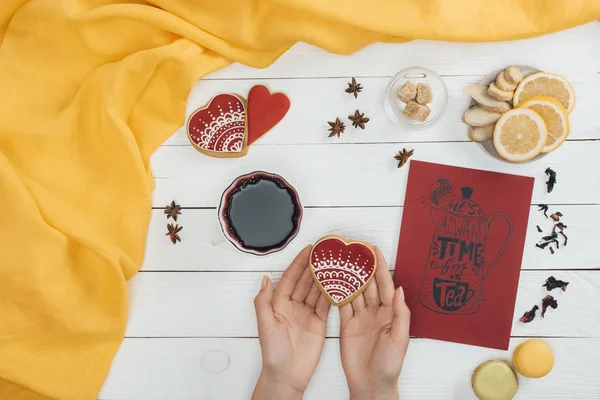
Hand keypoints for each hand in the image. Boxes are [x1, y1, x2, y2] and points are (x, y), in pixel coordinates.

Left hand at [252, 246, 331, 399]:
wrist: (287, 375)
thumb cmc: (273, 352)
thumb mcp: (265, 325)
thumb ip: (263, 302)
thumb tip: (264, 279)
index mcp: (279, 303)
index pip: (290, 278)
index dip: (299, 263)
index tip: (308, 249)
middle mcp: (293, 305)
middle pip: (305, 281)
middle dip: (314, 266)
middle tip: (326, 252)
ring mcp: (306, 313)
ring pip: (316, 290)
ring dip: (324, 277)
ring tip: (335, 263)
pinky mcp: (318, 323)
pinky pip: (325, 304)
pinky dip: (331, 293)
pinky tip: (339, 282)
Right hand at [339, 247, 410, 399]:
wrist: (371, 384)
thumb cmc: (389, 365)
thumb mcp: (399, 339)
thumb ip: (400, 314)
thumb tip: (399, 289)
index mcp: (390, 313)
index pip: (385, 284)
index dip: (380, 267)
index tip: (374, 250)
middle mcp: (375, 312)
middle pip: (368, 284)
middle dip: (362, 267)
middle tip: (354, 249)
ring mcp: (361, 318)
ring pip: (354, 292)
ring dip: (349, 277)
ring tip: (341, 260)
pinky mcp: (347, 325)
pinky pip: (343, 305)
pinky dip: (338, 292)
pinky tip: (333, 280)